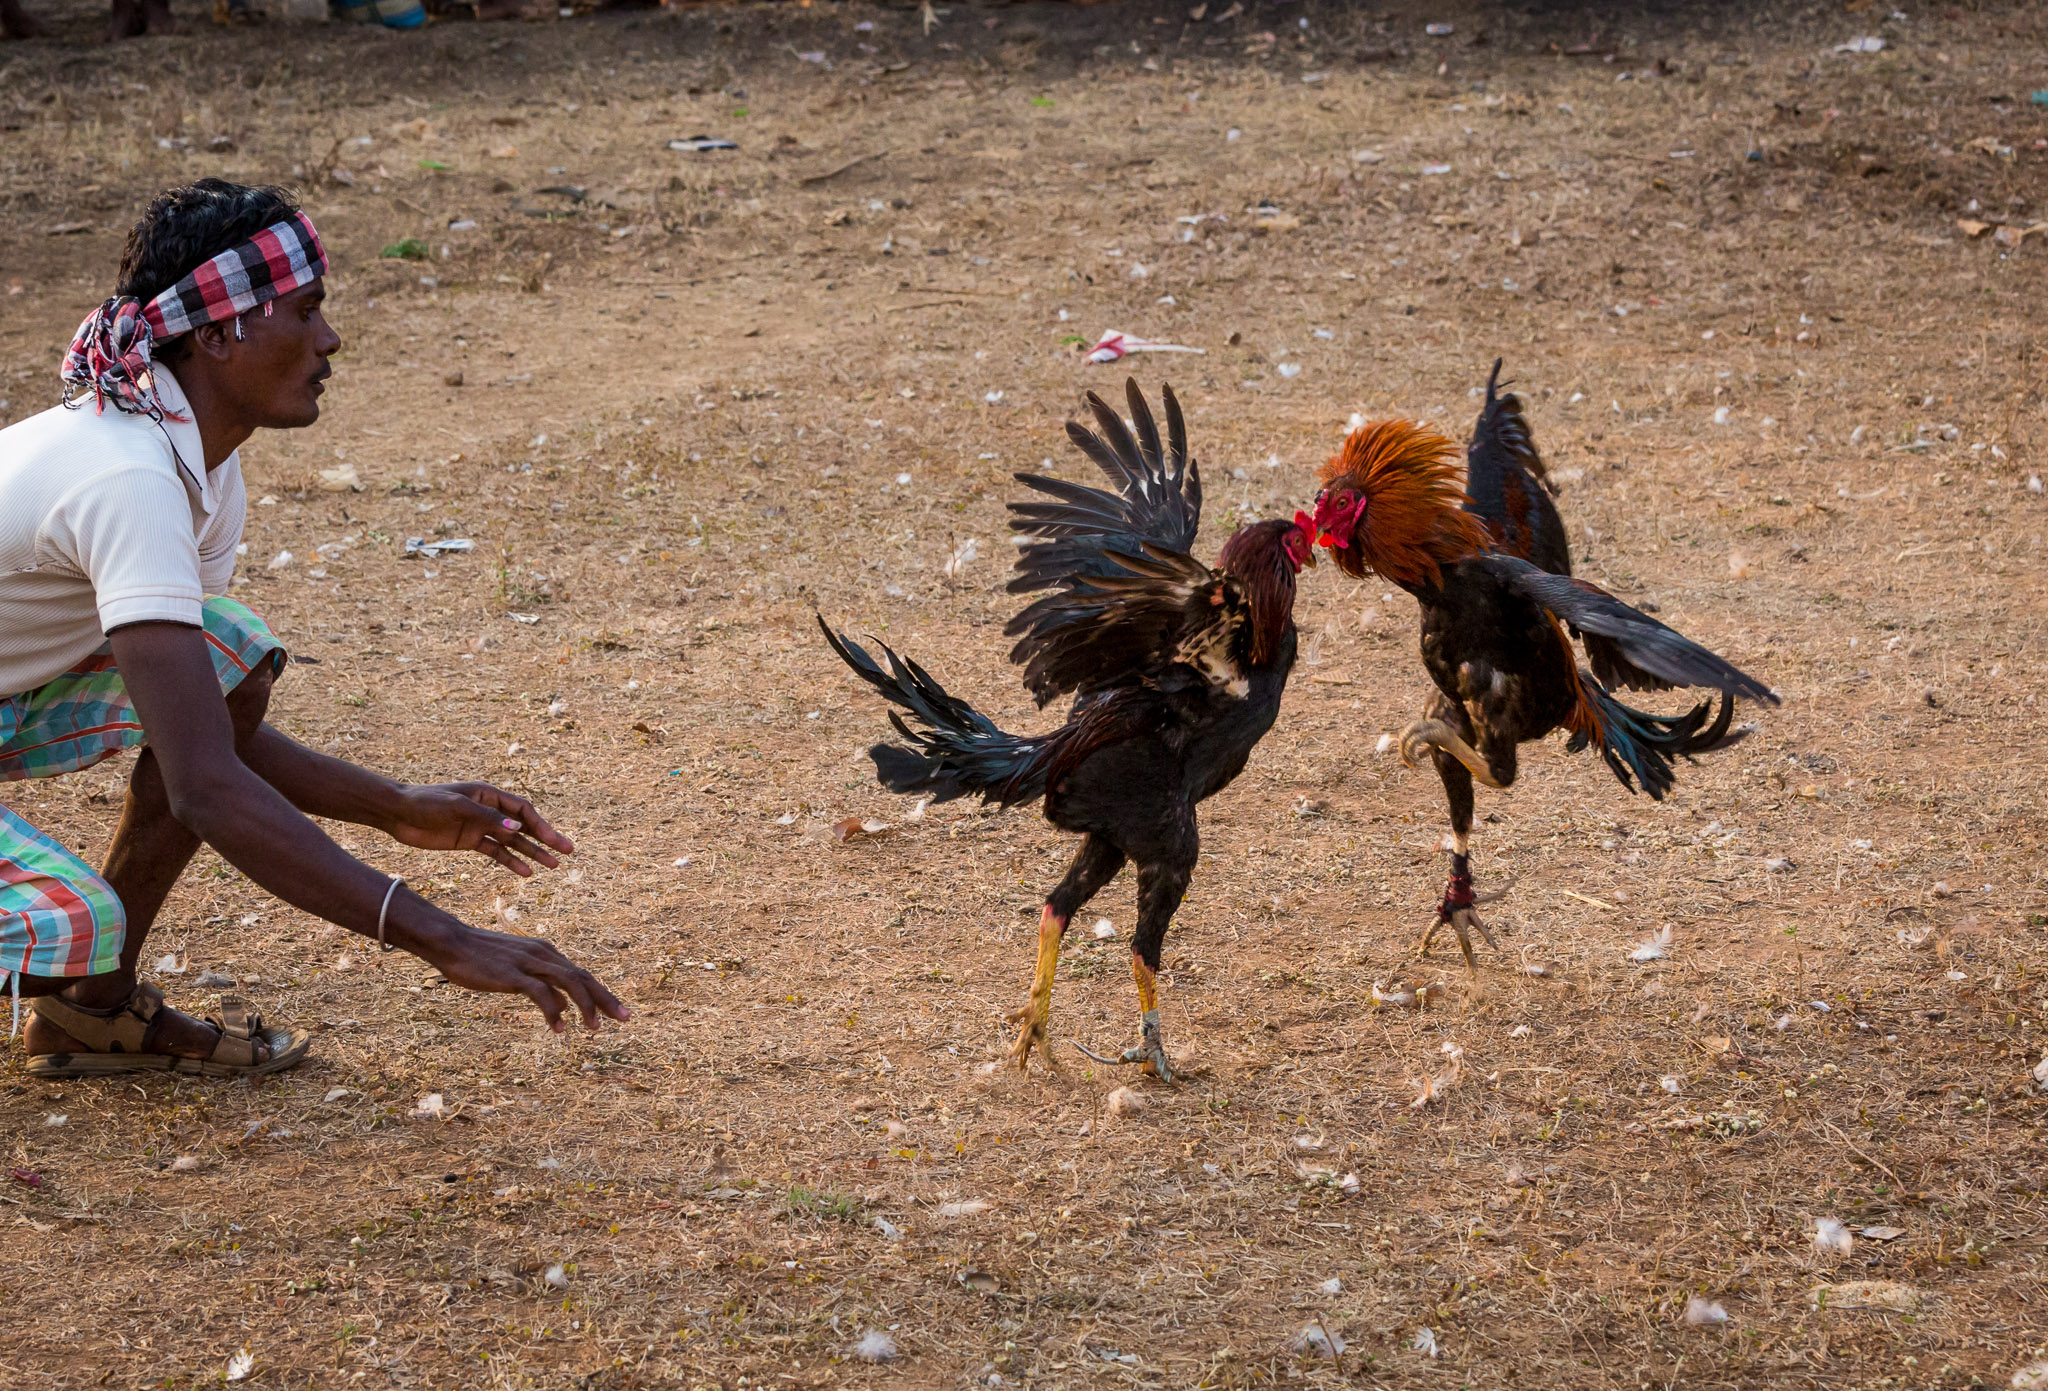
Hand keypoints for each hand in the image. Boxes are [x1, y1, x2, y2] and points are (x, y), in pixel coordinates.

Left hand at [386, 782, 574, 877]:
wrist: (397, 814)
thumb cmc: (426, 802)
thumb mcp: (457, 808)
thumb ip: (488, 819)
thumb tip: (519, 830)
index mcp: (488, 794)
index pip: (523, 810)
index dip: (541, 825)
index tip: (554, 840)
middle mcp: (488, 810)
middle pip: (524, 826)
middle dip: (546, 839)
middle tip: (567, 852)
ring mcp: (480, 827)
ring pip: (513, 842)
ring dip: (532, 853)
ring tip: (553, 867)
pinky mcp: (470, 842)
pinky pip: (496, 853)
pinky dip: (510, 863)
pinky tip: (525, 873)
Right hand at [427, 924, 627, 1032]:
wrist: (451, 942)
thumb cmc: (482, 958)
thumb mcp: (519, 971)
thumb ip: (543, 986)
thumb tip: (564, 1008)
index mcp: (547, 953)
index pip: (581, 974)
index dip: (601, 994)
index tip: (617, 1011)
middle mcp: (544, 955)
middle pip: (583, 977)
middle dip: (606, 999)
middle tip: (626, 1019)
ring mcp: (529, 963)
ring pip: (570, 982)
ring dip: (586, 1006)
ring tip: (595, 1029)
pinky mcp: (513, 975)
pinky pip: (541, 994)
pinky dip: (553, 1011)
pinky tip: (560, 1029)